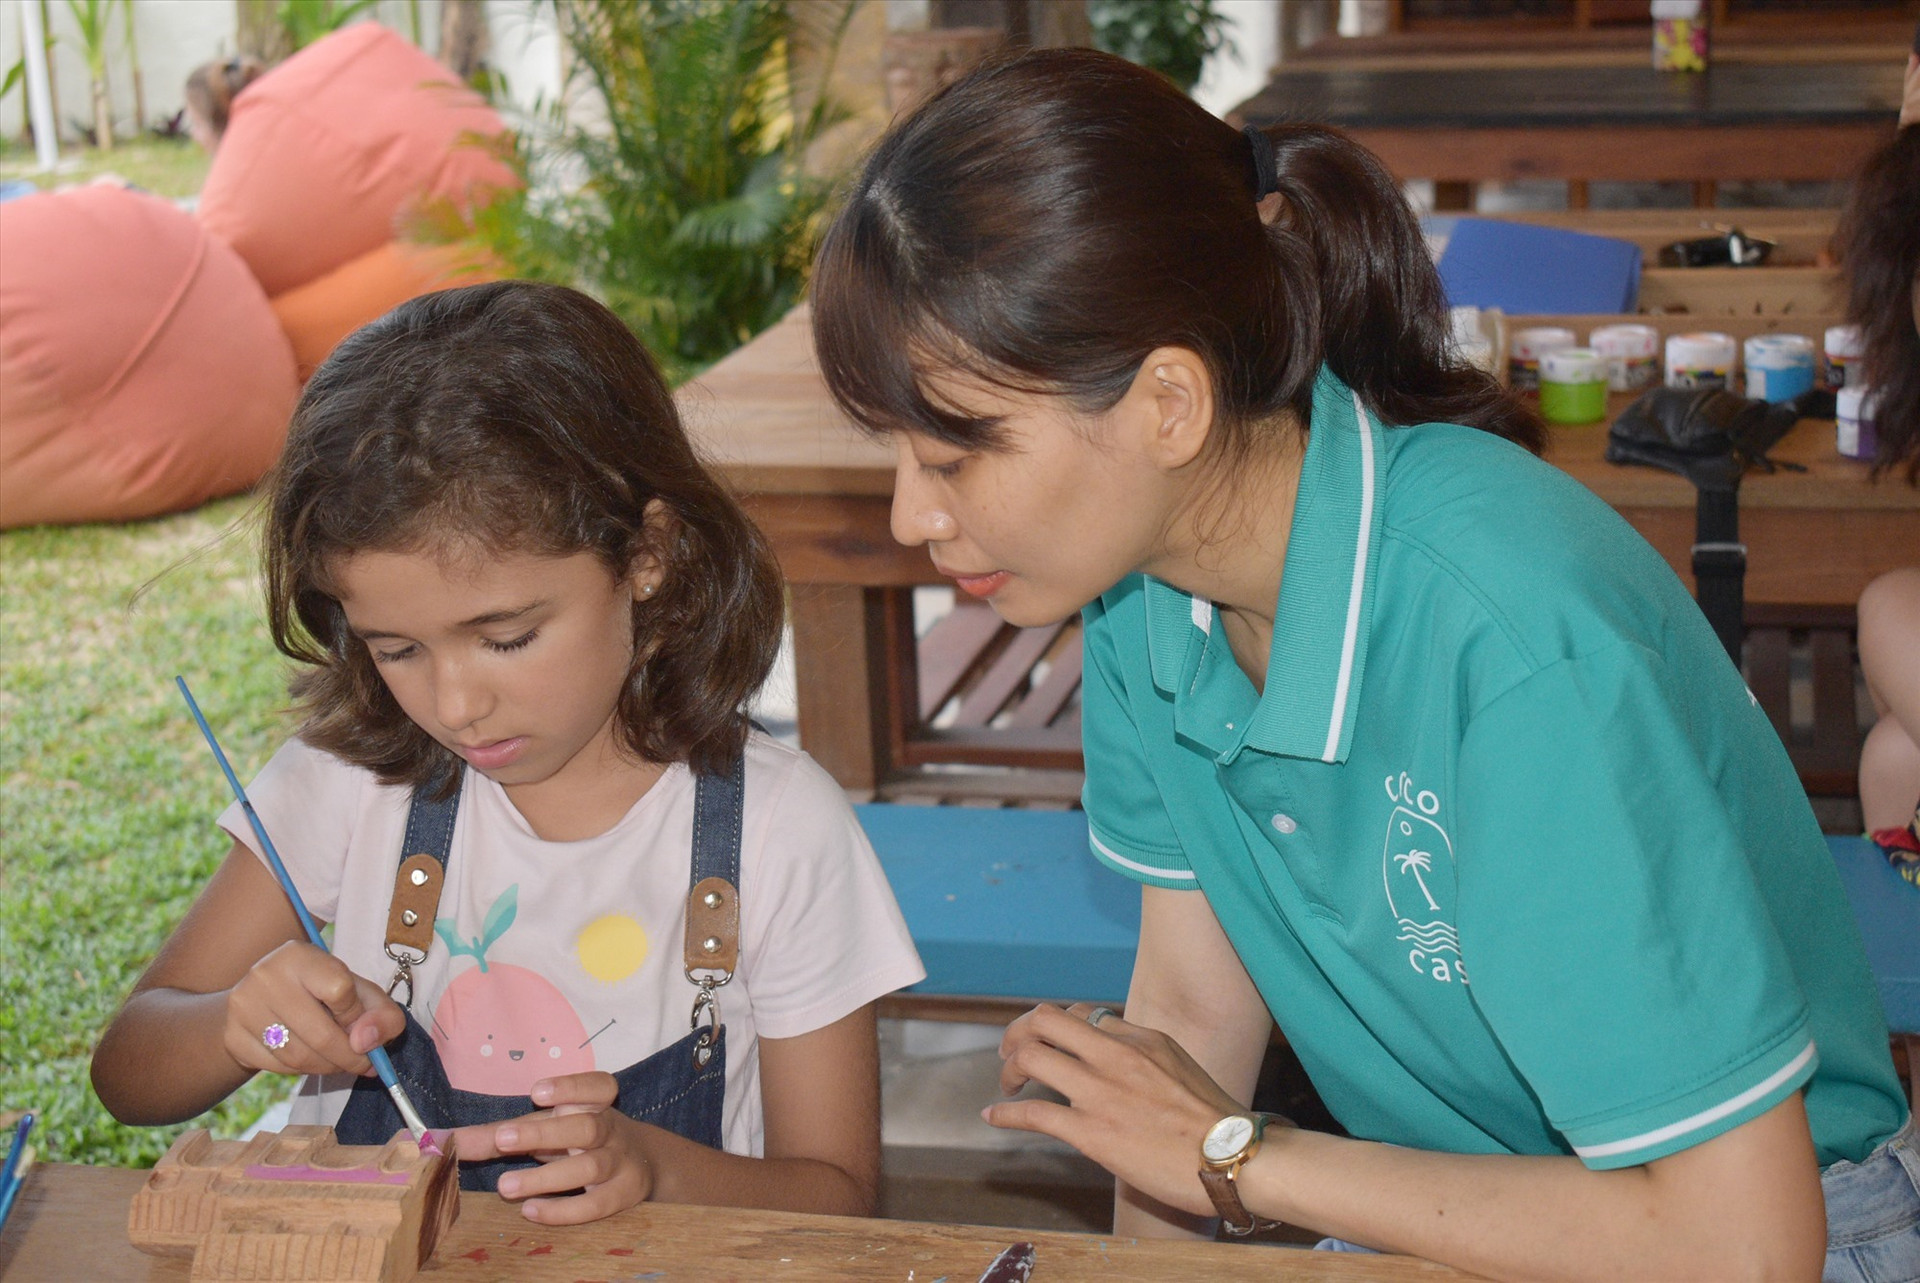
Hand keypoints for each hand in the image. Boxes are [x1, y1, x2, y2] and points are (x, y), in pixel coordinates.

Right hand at [222, 941, 404, 1078]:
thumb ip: (381, 1012)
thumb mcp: (358, 990)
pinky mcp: (232, 1037)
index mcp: (300, 955)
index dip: (357, 1015)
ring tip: (341, 1062)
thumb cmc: (319, 991)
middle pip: (321, 1034)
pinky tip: (312, 1060)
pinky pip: (279, 1067)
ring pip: (300, 1056)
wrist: (260, 999)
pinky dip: (303, 1071)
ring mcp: (244, 1007)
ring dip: (329, 1067)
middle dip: (351, 1057)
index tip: (363, 1026)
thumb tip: (368, 1042)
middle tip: (365, 1064)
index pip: (339, 989)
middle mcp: (266, 976)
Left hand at [452, 1072, 655, 1223]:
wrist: (645, 1163)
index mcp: (594, 1105)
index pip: (597, 1086)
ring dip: (546, 1177)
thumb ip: (498, 1134)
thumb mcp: (548, 1128)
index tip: (536, 1093)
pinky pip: (597, 1204)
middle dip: (543, 1133)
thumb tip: (439, 1141)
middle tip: (502, 1139)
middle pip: (585, 1127)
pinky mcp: (623, 1195)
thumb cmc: (581, 1140)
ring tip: (504, 1187)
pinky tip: (531, 1210)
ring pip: (589, 1167)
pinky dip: (564, 1209)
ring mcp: (620, 1163)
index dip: (571, 1086)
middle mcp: (610, 1130)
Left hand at [984, 1002, 1257, 1218]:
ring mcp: (1101, 1092)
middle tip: (1011, 1051)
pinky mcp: (1092, 1133)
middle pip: (1045, 1020)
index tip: (1052, 1042)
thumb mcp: (1180, 1066)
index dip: (1059, 1025)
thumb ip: (1145, 1056)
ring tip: (1008, 1084)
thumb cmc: (1215, 1121)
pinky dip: (1006, 1114)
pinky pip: (1034, 1115)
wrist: (1234, 1157)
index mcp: (1140, 1037)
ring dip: (1010, 1069)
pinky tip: (994, 1117)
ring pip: (1032, 1058)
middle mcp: (1115, 1055)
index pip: (1084, 1013)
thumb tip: (1119, 1058)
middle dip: (1019, 1032)